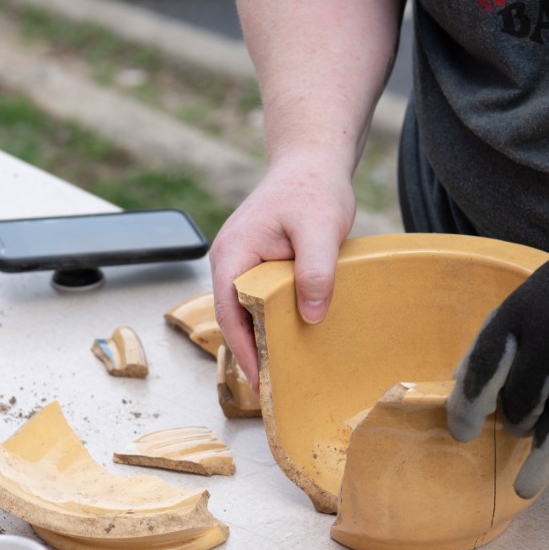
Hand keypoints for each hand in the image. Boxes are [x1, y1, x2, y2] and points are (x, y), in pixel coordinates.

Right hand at [208, 157, 355, 389]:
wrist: (312, 161)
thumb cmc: (313, 188)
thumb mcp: (320, 229)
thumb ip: (315, 272)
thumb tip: (311, 316)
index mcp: (234, 253)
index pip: (228, 313)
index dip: (243, 350)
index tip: (260, 381)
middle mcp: (230, 260)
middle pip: (232, 317)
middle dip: (250, 352)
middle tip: (273, 388)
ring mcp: (242, 261)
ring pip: (244, 310)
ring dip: (261, 338)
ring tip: (282, 372)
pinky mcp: (258, 263)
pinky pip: (257, 299)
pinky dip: (270, 321)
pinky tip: (290, 338)